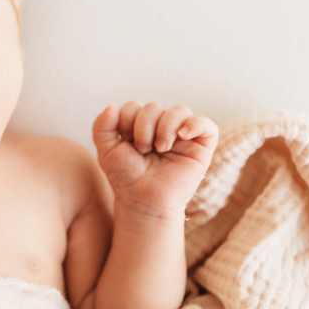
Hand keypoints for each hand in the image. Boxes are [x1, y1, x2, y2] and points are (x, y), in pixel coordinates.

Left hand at [92, 102, 216, 218]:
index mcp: (140, 126)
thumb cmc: (126, 178)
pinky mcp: (201, 148)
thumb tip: (112, 106)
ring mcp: (182, 137)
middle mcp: (161, 128)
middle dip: (144, 126)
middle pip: (155, 107)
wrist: (144, 202)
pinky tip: (181, 136)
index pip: (135, 106)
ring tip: (160, 148)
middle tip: (142, 149)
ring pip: (180, 110)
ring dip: (165, 126)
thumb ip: (101, 127)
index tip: (126, 141)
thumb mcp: (106, 151)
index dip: (127, 120)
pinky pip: (207, 125)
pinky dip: (195, 124)